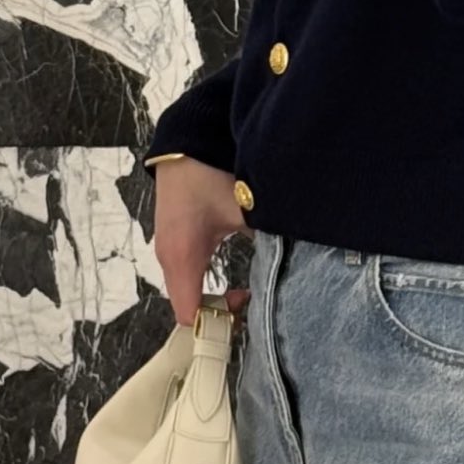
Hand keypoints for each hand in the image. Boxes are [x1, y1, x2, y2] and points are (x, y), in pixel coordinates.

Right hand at [153, 157, 253, 327]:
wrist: (189, 141)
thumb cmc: (212, 174)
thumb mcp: (246, 211)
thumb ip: (269, 242)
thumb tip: (295, 265)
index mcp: (183, 256)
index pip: (191, 315)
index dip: (219, 323)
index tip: (246, 309)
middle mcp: (169, 258)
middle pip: (189, 306)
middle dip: (220, 312)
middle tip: (252, 299)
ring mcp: (168, 249)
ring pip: (188, 290)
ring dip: (214, 297)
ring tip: (246, 291)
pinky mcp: (174, 239)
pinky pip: (187, 274)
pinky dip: (206, 281)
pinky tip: (230, 272)